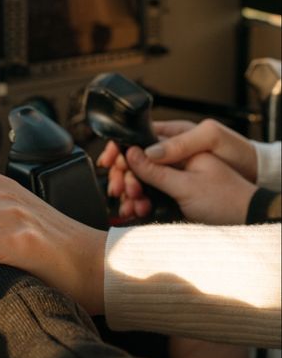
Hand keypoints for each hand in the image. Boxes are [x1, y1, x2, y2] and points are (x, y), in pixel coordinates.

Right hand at [122, 147, 256, 223]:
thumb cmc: (227, 195)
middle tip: (120, 190)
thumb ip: (162, 165)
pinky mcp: (174, 191)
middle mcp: (173, 156)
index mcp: (178, 141)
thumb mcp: (191, 178)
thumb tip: (134, 153)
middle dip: (124, 176)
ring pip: (140, 179)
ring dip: (130, 192)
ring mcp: (173, 174)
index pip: (140, 140)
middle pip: (135, 160)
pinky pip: (149, 193)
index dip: (121, 150)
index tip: (109, 164)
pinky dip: (140, 202)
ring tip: (130, 205)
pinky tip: (135, 210)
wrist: (247, 217)